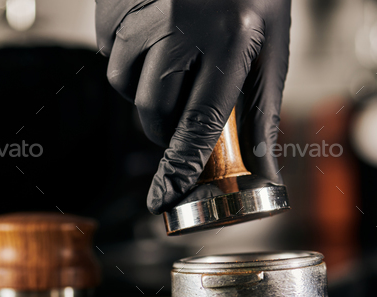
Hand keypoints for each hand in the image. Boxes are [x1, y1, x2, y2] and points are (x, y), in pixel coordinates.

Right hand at [96, 0, 290, 213]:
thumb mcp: (268, 50)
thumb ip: (261, 113)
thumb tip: (265, 172)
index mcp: (230, 38)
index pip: (199, 121)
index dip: (180, 167)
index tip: (163, 198)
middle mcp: (182, 23)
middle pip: (153, 108)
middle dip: (164, 124)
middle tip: (181, 105)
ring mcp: (143, 9)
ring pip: (123, 82)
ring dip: (145, 86)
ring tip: (172, 57)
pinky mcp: (115, 3)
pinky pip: (108, 51)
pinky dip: (128, 56)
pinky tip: (152, 36)